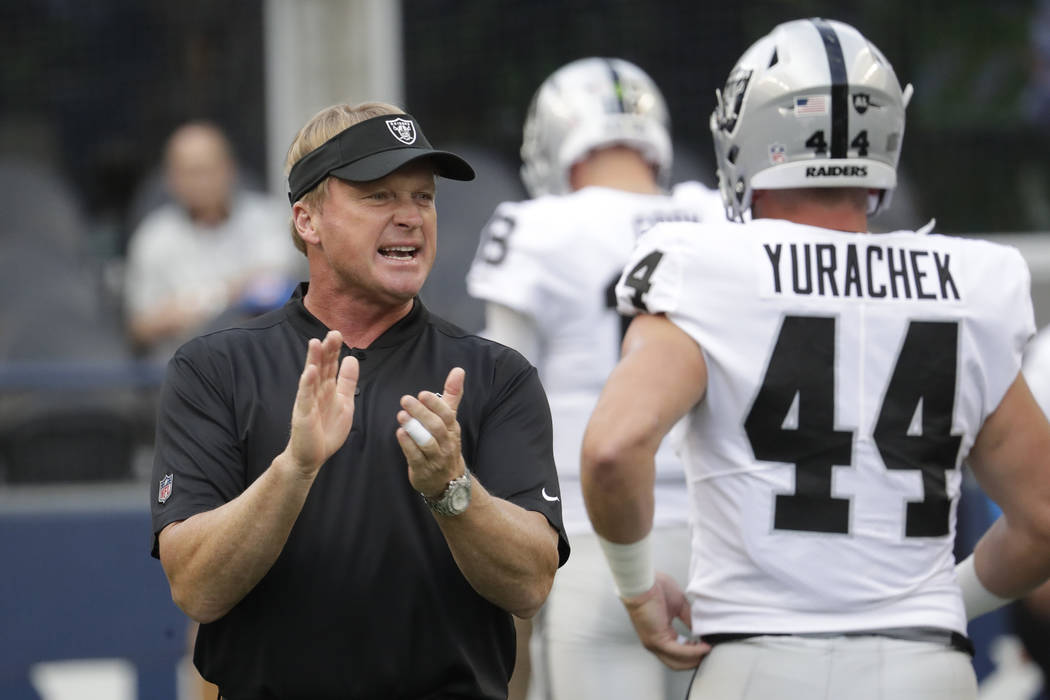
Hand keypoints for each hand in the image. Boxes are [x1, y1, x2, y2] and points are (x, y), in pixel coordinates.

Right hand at [285, 331, 358, 477]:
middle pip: (321, 367)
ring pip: (311, 377)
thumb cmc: (326, 430)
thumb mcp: (344, 403)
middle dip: (326, 350)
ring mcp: (308, 401)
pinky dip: (307, 384)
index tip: (338, 334)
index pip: (330, 365)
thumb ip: (347, 382)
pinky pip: (305, 397)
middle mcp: (316, 391)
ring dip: (313, 360)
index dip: (334, 350)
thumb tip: (351, 358)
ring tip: (316, 343)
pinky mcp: (302, 414)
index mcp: (327, 388)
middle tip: (333, 333)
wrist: (312, 456)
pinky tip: (309, 371)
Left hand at [396, 367, 466, 495]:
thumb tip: (458, 370)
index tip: (423, 393)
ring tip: (401, 415)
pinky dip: (408, 445)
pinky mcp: (423, 469)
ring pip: (427, 442)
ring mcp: (436, 458)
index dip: (435, 404)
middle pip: (436, 427)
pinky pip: (416, 457)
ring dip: (413, 428)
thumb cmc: (446, 443)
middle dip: (421, 413)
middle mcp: (447, 443)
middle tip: (406, 400)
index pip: (447, 415)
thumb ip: (452, 395)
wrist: (448, 481)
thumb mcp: (451, 420)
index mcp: (452, 429)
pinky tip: (399, 433)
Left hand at [621, 571, 709, 669]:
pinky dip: (693, 652)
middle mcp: (654, 641)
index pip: (675, 652)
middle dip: (694, 661)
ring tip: (707, 650)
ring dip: (695, 658)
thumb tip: (699, 630)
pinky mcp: (656, 640)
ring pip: (677, 661)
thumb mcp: (678, 605)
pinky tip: (703, 647)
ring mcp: (653, 643)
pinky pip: (678, 651)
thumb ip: (687, 619)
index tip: (704, 646)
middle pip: (676, 662)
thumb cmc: (654, 587)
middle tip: (707, 653)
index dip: (692, 652)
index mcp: (659, 633)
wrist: (643, 582)